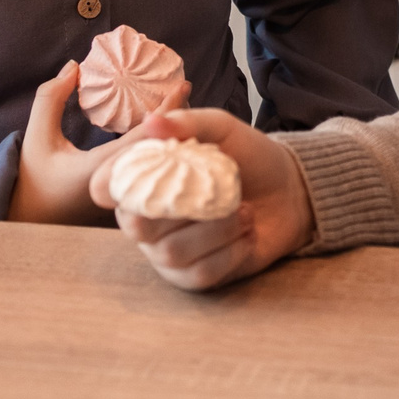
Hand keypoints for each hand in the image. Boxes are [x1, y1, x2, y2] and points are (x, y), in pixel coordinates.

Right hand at [11, 62, 188, 225]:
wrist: (30, 218)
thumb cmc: (33, 178)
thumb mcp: (37, 135)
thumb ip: (51, 99)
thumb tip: (73, 66)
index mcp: (102, 172)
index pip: (145, 139)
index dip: (168, 111)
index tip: (182, 86)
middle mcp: (121, 186)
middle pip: (161, 149)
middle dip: (177, 118)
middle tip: (185, 88)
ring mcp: (126, 193)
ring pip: (158, 159)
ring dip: (171, 131)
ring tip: (181, 101)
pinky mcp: (125, 194)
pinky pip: (149, 165)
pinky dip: (158, 143)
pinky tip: (164, 124)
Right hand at [92, 106, 313, 289]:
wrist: (289, 191)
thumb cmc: (249, 157)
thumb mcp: (222, 129)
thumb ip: (188, 124)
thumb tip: (152, 121)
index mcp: (144, 179)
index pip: (108, 185)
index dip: (111, 183)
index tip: (132, 178)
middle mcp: (147, 219)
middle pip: (135, 225)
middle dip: (179, 210)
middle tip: (217, 193)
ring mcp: (167, 252)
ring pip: (171, 252)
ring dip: (216, 231)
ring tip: (245, 211)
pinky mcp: (192, 276)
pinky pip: (198, 274)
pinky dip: (229, 253)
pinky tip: (248, 235)